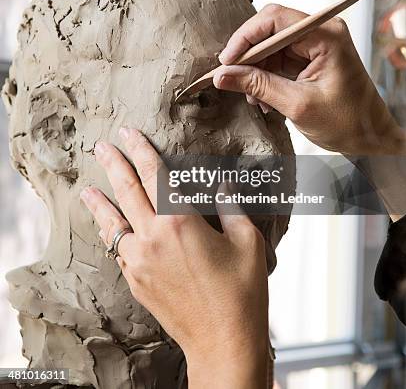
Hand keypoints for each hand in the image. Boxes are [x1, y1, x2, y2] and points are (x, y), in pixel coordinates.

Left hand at [80, 128, 268, 388]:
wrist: (223, 343)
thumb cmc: (241, 292)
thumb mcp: (247, 241)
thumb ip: (231, 206)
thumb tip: (221, 184)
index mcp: (180, 222)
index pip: (154, 175)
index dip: (141, 151)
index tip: (129, 134)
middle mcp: (152, 238)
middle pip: (126, 192)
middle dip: (113, 165)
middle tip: (100, 147)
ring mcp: (139, 263)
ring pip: (112, 223)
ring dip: (100, 202)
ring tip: (87, 189)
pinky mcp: (136, 282)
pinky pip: (117, 249)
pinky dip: (109, 233)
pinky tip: (107, 227)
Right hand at [214, 3, 405, 155]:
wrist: (370, 137)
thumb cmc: (348, 121)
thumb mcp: (298, 105)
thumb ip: (259, 86)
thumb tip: (223, 75)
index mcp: (326, 36)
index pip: (276, 18)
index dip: (246, 36)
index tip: (227, 60)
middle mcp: (321, 33)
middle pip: (270, 29)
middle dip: (248, 54)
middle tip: (230, 77)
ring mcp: (315, 45)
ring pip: (270, 45)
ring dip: (255, 69)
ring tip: (252, 96)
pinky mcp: (309, 58)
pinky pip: (277, 58)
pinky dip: (264, 76)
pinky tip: (262, 97)